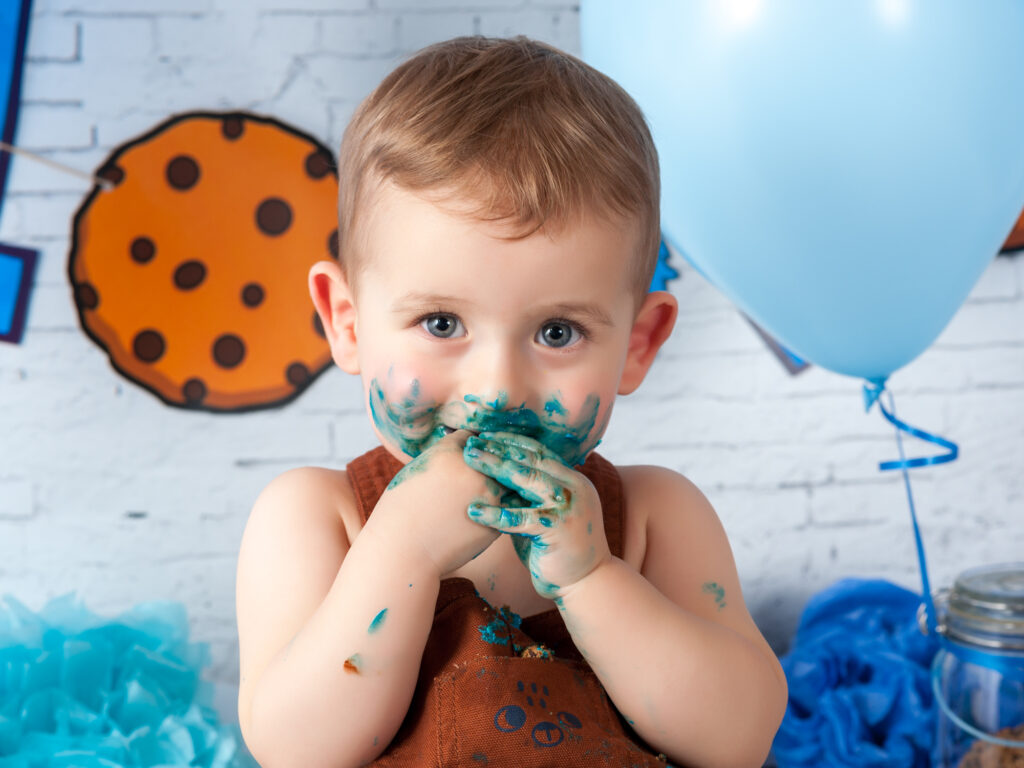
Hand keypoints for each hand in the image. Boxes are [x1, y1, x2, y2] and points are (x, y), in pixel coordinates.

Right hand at [370, 430, 503, 576]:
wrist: (402, 550)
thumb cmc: (399, 511)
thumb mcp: (415, 471)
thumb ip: (441, 457)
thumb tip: (455, 449)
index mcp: (450, 452)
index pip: (472, 438)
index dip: (471, 445)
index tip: (470, 451)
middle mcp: (474, 470)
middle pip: (494, 456)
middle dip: (489, 461)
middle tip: (487, 466)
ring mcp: (488, 496)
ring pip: (504, 482)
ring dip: (500, 484)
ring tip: (487, 492)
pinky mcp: (495, 521)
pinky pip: (504, 508)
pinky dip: (499, 509)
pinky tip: (486, 514)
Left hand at [462, 431, 611, 598]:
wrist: (587, 582)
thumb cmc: (558, 549)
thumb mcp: (545, 514)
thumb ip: (529, 496)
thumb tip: (497, 478)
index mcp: (573, 480)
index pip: (540, 452)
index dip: (512, 442)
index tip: (485, 435)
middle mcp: (574, 487)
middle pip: (532, 460)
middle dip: (500, 448)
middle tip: (471, 442)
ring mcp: (568, 506)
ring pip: (527, 479)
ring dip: (496, 466)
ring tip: (470, 460)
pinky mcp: (557, 528)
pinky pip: (520, 517)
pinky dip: (494, 513)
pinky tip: (472, 511)